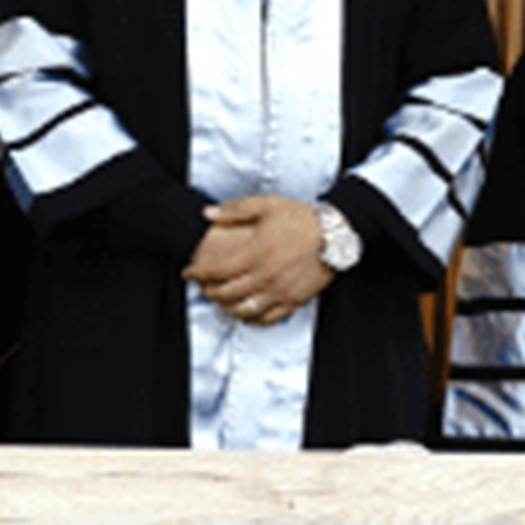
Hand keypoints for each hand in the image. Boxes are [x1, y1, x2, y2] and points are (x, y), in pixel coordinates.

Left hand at [183, 195, 333, 325]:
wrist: (336, 233)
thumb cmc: (302, 218)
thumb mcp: (267, 205)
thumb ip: (234, 210)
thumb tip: (207, 213)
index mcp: (255, 254)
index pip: (217, 271)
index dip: (198, 274)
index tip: (188, 273)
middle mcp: (265, 276)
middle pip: (227, 294)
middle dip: (209, 292)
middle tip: (202, 287)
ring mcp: (280, 291)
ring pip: (245, 310)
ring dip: (227, 308)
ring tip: (221, 301)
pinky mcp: (294, 300)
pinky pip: (269, 318)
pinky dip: (253, 319)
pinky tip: (246, 313)